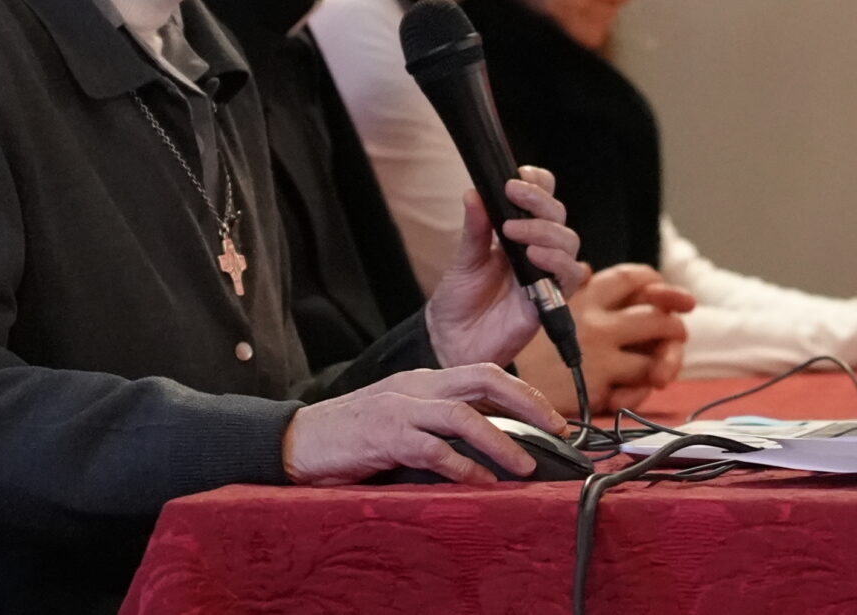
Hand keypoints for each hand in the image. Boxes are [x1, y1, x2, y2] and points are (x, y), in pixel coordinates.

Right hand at [281, 365, 568, 484]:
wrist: (297, 440)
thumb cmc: (352, 435)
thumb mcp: (402, 419)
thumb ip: (439, 424)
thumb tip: (489, 444)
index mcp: (424, 379)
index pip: (485, 374)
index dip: (525, 393)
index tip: (554, 418)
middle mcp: (416, 385)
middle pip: (485, 379)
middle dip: (528, 403)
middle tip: (559, 431)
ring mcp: (400, 408)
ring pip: (463, 415)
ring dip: (502, 440)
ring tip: (527, 466)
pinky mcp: (384, 435)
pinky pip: (433, 449)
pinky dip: (462, 466)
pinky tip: (482, 482)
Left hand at [425, 166, 586, 368]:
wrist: (452, 342)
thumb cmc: (459, 300)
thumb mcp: (464, 259)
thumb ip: (475, 229)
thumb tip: (473, 192)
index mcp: (517, 233)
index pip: (541, 198)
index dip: (537, 183)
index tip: (516, 178)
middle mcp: (536, 250)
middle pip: (557, 214)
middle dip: (538, 201)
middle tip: (512, 195)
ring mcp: (546, 274)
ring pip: (568, 240)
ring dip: (544, 230)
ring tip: (514, 231)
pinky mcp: (550, 300)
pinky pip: (568, 275)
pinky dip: (556, 260)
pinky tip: (533, 256)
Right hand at [519, 263, 695, 415]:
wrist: (487, 378)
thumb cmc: (509, 337)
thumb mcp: (537, 298)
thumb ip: (570, 286)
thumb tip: (589, 270)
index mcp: (587, 296)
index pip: (635, 278)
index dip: (659, 284)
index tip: (676, 297)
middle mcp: (599, 324)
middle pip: (658, 318)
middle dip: (675, 326)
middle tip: (677, 331)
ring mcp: (602, 357)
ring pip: (656, 358)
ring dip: (667, 361)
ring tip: (663, 367)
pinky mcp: (598, 390)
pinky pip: (638, 390)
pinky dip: (642, 389)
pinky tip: (636, 386)